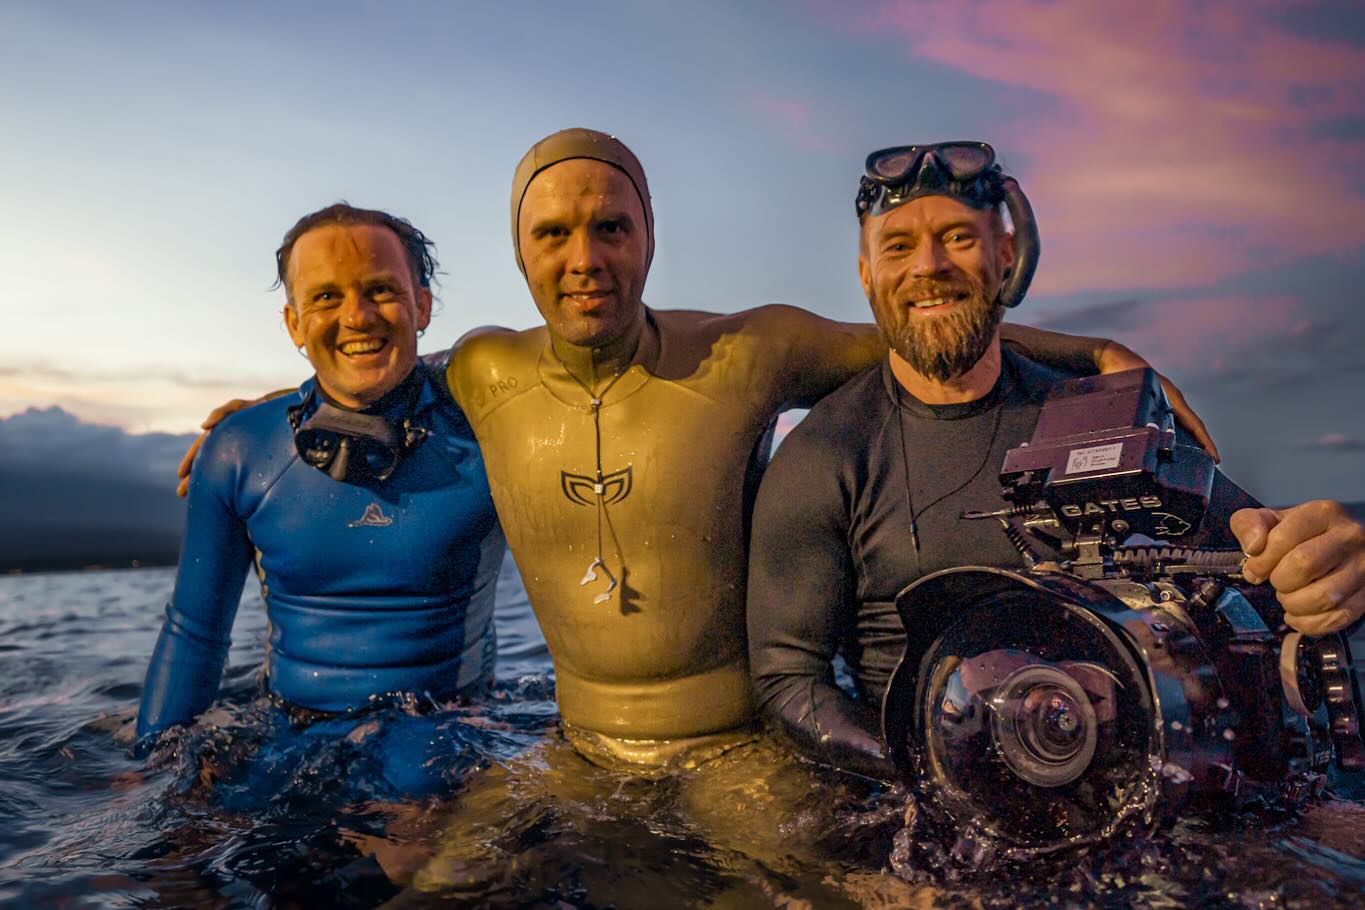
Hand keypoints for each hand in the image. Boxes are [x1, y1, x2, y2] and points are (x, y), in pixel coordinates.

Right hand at [175, 397, 262, 496]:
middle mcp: (224, 449)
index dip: (189, 462)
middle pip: (205, 465)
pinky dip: (226, 487)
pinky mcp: (249, 465)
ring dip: (205, 484)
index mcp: (218, 437)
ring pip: (217, 473)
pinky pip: (234, 478)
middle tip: (181, 493)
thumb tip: (203, 426)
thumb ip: (221, 412)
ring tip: (195, 498)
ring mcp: (235, 458)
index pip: (199, 450)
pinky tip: (222, 498)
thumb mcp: (237, 407)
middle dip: (192, 479)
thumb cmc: (255, 409)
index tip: (180, 475)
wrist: (279, 415)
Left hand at [1096, 341, 1219, 462]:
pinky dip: (1176, 434)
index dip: (1205, 442)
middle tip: (1211, 465)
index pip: (1194, 423)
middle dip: (1203, 444)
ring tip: (1195, 460)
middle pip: (1192, 425)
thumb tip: (1140, 435)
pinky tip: (1171, 447)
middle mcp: (1171, 399)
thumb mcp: (1132, 391)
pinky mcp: (1155, 402)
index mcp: (1172, 398)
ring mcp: (1164, 400)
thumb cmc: (1121, 373)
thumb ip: (1137, 409)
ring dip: (1190, 440)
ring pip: (1182, 423)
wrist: (1112, 358)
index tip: (1215, 458)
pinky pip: (1170, 420)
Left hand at [1232, 500, 1364, 635]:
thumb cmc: (1297, 535)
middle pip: (1303, 566)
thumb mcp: (1269, 521)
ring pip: (1323, 597)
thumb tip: (1252, 547)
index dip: (1260, 561)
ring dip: (1293, 604)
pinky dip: (1308, 623)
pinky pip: (1335, 619)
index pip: (1282, 540)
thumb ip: (1249, 525)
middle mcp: (1350, 537)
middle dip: (1279, 581)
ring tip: (1288, 597)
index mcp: (1323, 513)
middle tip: (1276, 582)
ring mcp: (1363, 568)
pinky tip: (1299, 614)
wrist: (1336, 548)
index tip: (1254, 569)